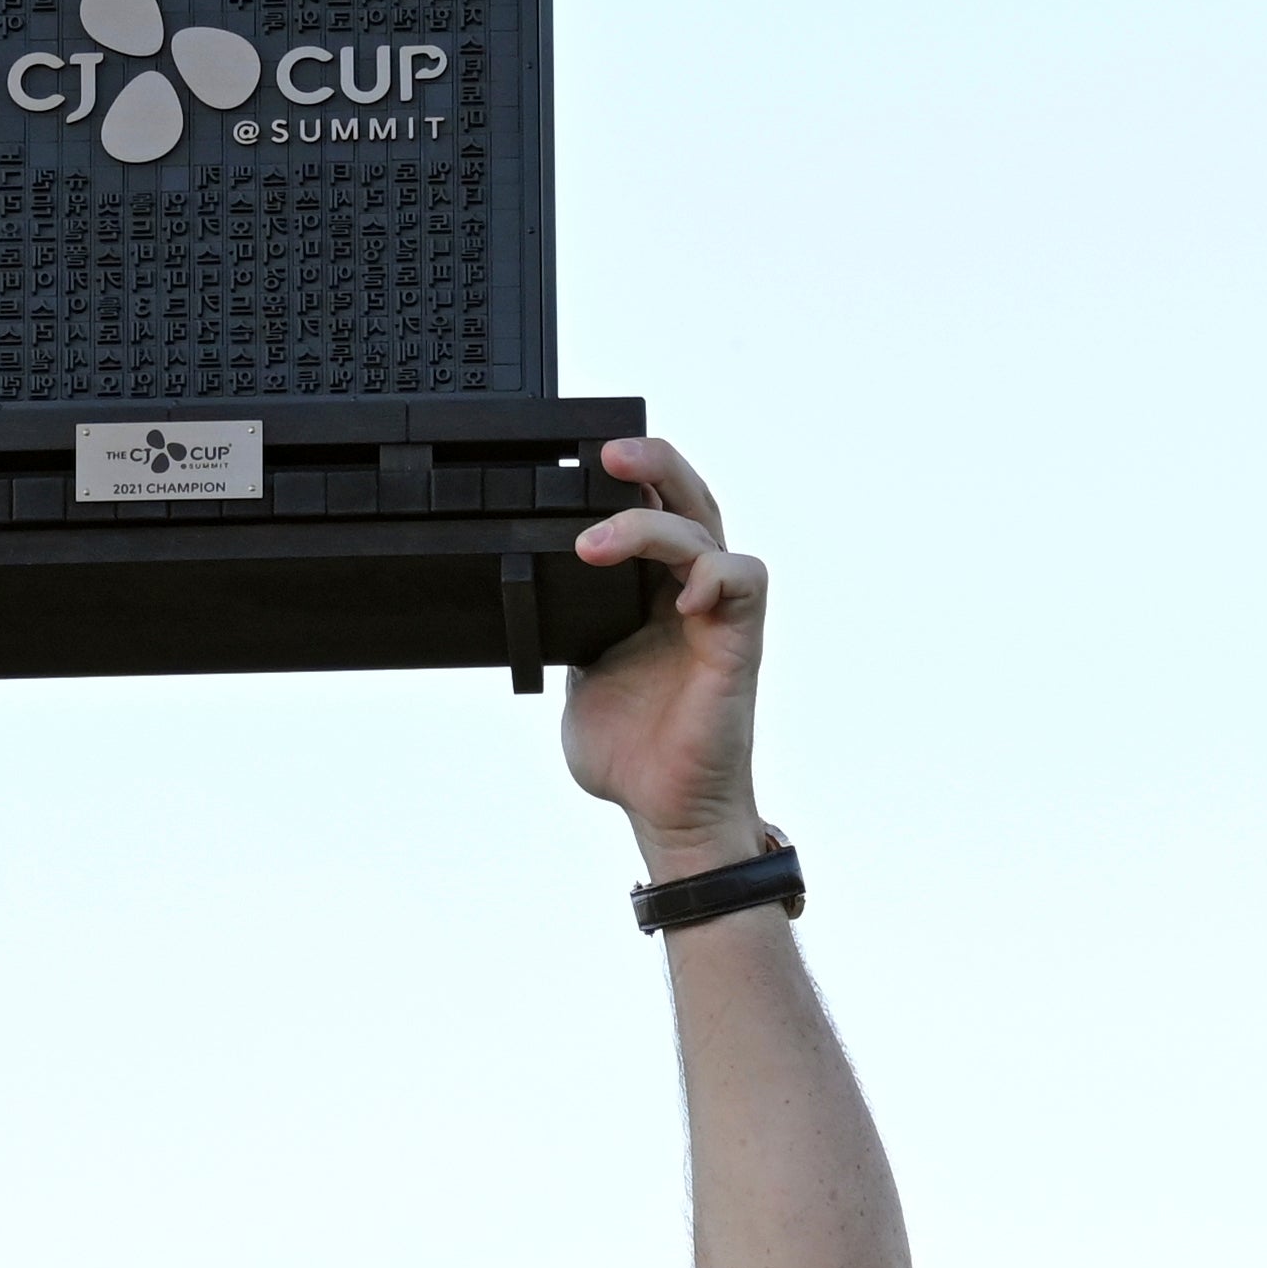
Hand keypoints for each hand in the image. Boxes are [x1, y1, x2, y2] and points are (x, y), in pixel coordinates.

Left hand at [560, 438, 767, 874]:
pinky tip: (677, 599)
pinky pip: (742, 583)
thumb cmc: (631, 756)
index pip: (650, 513)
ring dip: (654, 524)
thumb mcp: (577, 676)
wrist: (664, 813)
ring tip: (596, 543)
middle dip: (654, 463)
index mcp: (649, 595)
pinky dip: (713, 575)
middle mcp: (687, 594)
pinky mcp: (737, 645)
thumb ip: (565, 630)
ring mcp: (715, 615)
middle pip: (687, 499)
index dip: (626, 482)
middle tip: (608, 454)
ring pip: (706, 531)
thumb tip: (524, 599)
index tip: (578, 466)